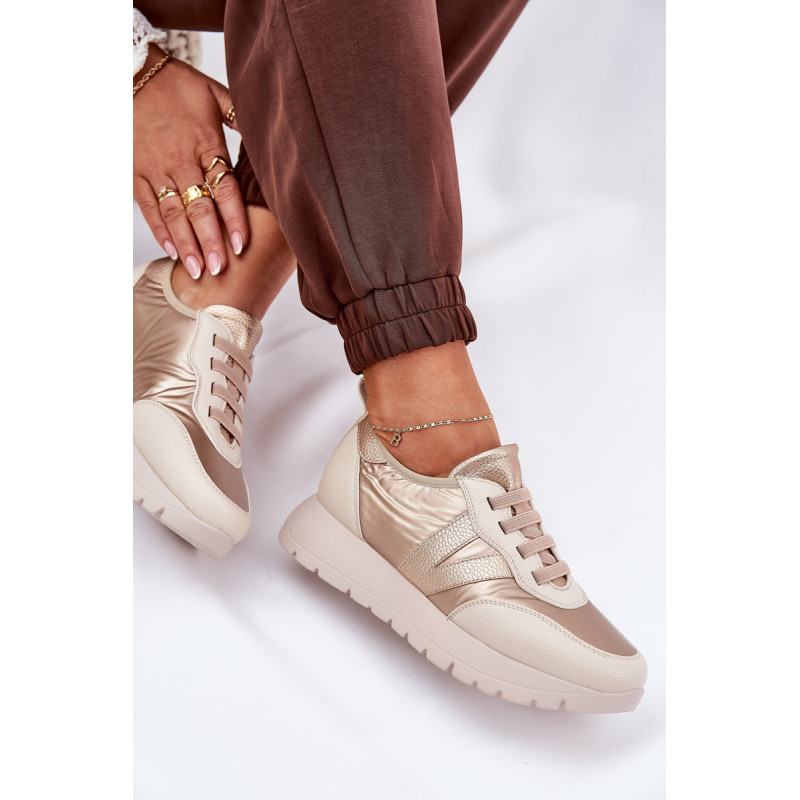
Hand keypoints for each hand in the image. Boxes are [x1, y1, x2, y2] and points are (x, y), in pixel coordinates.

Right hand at [133, 47, 247, 277]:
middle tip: (220, 270)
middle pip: (199, 208)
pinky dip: (160, 230)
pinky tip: (172, 251)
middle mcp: (180, 160)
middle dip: (210, 241)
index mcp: (205, 143)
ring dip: (186, 244)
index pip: (223, 188)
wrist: (129, 70)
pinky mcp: (134, 172)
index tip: (241, 245)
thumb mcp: (215, 94)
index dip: (233, 218)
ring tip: (198, 271)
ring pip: (173, 213)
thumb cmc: (177, 84)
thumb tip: (269, 135)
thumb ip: (241, 117)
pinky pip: (148, 206)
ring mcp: (155, 168)